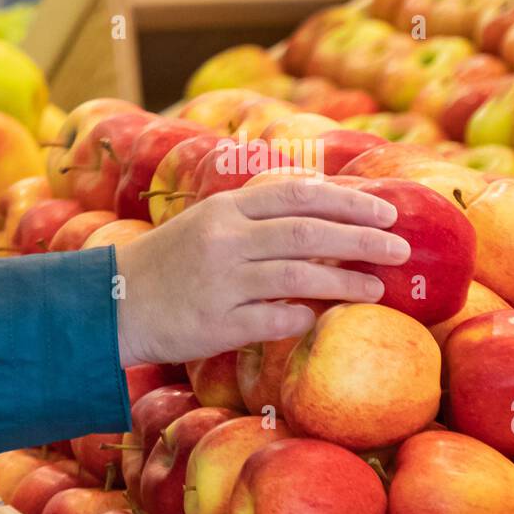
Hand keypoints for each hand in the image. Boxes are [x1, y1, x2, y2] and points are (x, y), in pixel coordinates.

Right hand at [113, 179, 410, 366]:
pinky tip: (322, 318)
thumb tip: (321, 189)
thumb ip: (260, 206)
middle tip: (399, 249)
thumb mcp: (211, 220)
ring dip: (343, 282)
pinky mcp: (214, 324)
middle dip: (360, 239)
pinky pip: (272, 321)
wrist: (113, 304)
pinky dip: (302, 318)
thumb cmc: (172, 260)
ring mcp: (220, 283)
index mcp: (226, 210)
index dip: (347, 202)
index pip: (298, 195)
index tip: (387, 212)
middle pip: (306, 233)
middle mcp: (224, 241)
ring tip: (377, 288)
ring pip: (296, 277)